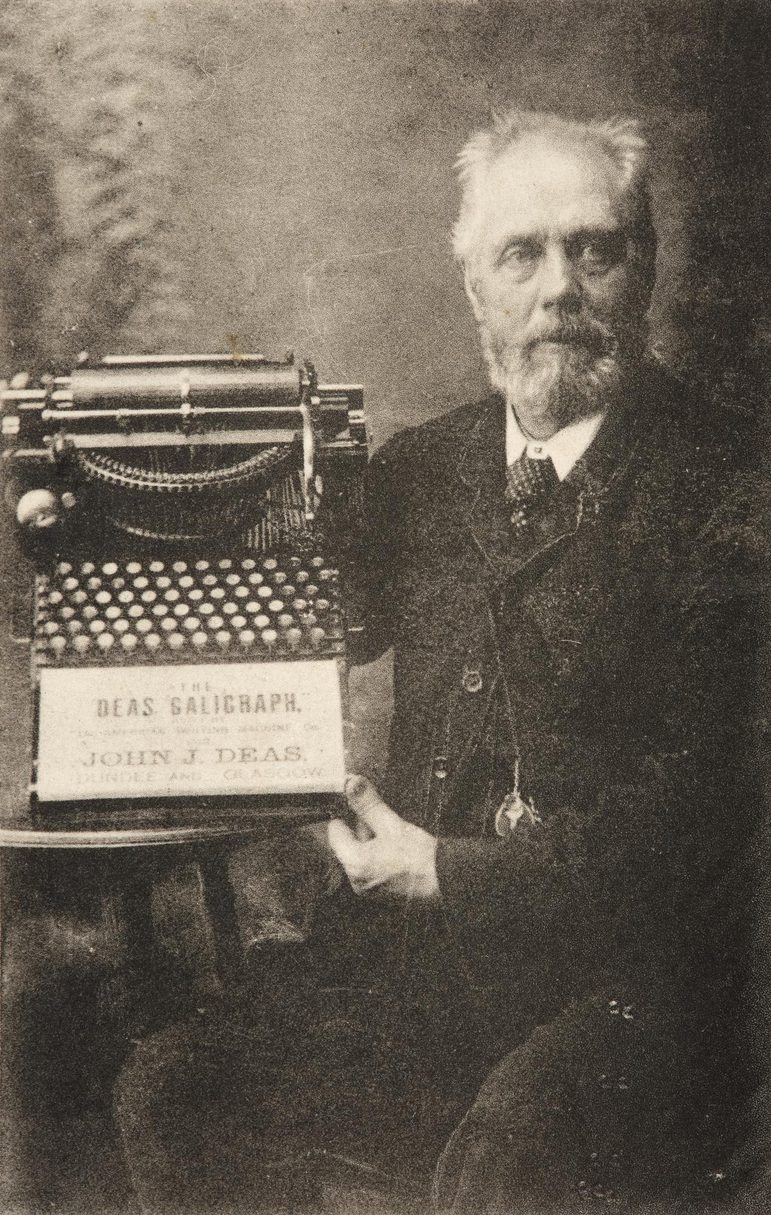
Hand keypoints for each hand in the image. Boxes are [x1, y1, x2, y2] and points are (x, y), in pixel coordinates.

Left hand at [327, 775, 438, 901]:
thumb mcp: (391, 824)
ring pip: (362, 855)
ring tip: (392, 830)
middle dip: (362, 828)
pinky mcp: (382, 894)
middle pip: (349, 845)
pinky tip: (397, 847)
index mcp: (353, 863)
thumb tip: (351, 783)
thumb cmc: (419, 856)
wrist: (446, 882)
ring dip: (373, 840)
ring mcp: (369, 890)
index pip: (335, 833)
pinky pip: (373, 868)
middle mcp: (356, 880)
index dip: (344, 814)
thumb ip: (367, 805)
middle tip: (381, 814)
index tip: (355, 801)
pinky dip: (381, 855)